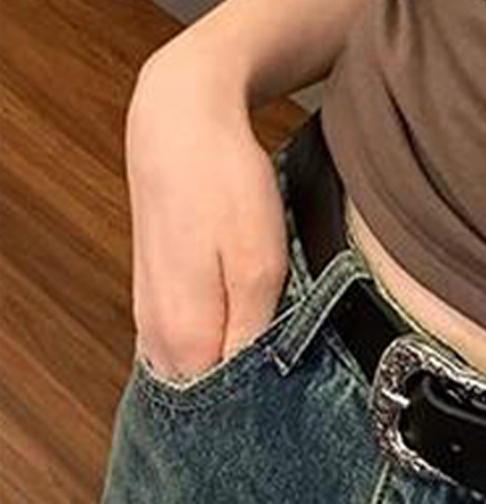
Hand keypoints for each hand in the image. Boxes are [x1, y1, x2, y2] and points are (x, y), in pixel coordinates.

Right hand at [125, 40, 288, 381]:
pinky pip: (194, 324)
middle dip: (254, 358)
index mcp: (184, 339)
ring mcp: (151, 312)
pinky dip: (221, 315)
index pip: (229, 396)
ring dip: (238, 333)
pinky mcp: (157, 287)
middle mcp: (156, 337)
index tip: (301, 341)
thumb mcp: (261, 261)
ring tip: (270, 290)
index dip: (269, 376)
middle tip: (291, 312)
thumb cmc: (223, 185)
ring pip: (203, 349)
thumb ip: (256, 330)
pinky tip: (244, 283)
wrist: (179, 122)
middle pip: (213, 377)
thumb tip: (255, 375)